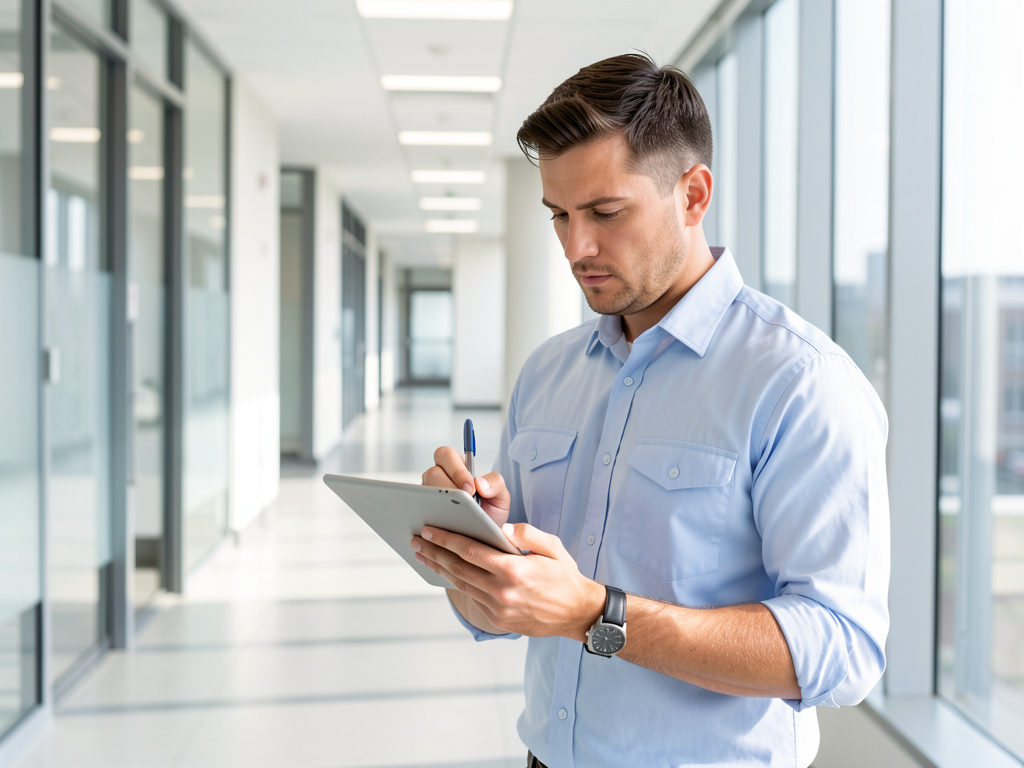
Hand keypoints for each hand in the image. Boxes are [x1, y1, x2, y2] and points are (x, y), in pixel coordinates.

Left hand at [411, 522, 602, 639]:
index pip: (470, 551)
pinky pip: (472, 597)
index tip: (430, 530)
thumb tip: (503, 528)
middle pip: (458, 568)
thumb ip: (527, 533)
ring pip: (461, 584)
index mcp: (513, 570)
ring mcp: (498, 608)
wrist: (578, 614)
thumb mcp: (553, 547)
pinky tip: (447, 572)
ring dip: (439, 568)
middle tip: (416, 540)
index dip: (446, 539)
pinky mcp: (499, 619)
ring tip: (424, 555)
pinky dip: (456, 583)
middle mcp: (502, 591)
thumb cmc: (565, 576)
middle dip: (434, 552)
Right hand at [422, 445, 510, 526]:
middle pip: (432, 472)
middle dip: (447, 486)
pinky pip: (420, 512)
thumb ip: (496, 483)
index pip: (447, 455)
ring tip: (453, 516)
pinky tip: (442, 529)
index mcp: (457, 468)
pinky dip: (429, 519)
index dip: (456, 470)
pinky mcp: (424, 513)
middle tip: (462, 502)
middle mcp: (439, 478)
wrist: (483, 539)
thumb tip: (480, 482)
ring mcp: (429, 496)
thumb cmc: (490, 514)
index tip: (470, 488)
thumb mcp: (500, 497)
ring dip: (438, 503)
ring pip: (424, 492)